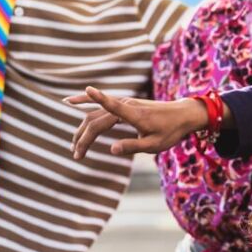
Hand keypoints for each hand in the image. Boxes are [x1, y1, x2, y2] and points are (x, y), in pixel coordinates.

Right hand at [66, 87, 207, 158]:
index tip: (76, 95)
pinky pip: (100, 104)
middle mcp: (126, 105)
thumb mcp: (155, 145)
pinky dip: (85, 102)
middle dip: (82, 137)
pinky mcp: (123, 103)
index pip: (111, 106)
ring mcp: (123, 102)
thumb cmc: (170, 131)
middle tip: (76, 155)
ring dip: (82, 129)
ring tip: (74, 146)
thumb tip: (110, 149)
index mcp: (134, 114)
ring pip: (95, 114)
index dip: (96, 100)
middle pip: (95, 120)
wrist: (182, 115)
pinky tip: (69, 101)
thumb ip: (133, 146)